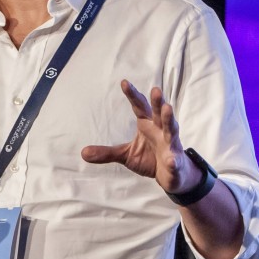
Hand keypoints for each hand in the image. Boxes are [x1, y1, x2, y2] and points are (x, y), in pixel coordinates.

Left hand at [81, 80, 202, 195]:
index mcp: (147, 124)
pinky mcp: (176, 161)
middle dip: (157, 101)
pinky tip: (171, 161)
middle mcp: (160, 129)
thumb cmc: (149, 158)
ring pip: (171, 129)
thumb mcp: (125, 155)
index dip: (132, 95)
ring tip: (167, 108)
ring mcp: (171, 144)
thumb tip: (83, 153)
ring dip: (169, 119)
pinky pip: (175, 160)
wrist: (170, 175)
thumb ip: (107, 153)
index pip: (139, 106)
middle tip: (155, 89)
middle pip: (158, 113)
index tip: (124, 82)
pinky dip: (173, 160)